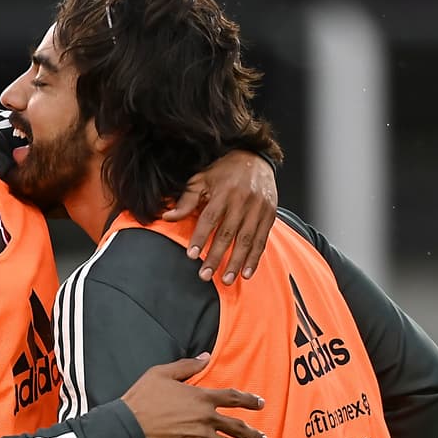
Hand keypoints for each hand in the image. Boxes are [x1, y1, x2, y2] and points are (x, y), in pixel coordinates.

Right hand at [121, 356, 267, 437]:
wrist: (130, 425)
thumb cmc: (143, 398)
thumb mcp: (162, 373)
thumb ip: (187, 365)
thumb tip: (206, 355)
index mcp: (202, 397)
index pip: (233, 397)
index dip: (249, 400)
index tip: (261, 404)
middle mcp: (207, 417)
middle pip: (237, 426)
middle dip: (253, 434)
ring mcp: (202, 437)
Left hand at [162, 150, 277, 284]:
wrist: (256, 158)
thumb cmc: (225, 171)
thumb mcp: (202, 179)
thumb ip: (186, 200)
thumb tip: (167, 217)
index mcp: (223, 192)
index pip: (210, 218)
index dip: (200, 237)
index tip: (191, 255)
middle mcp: (242, 201)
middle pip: (227, 233)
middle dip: (216, 257)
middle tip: (205, 275)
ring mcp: (258, 209)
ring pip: (246, 240)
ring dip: (236, 262)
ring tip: (227, 280)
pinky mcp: (269, 215)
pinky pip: (261, 240)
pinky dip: (254, 258)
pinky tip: (247, 272)